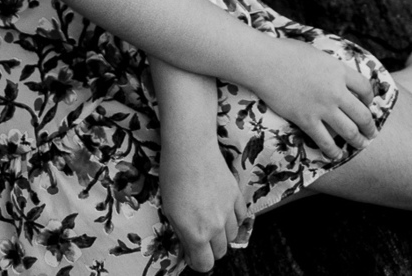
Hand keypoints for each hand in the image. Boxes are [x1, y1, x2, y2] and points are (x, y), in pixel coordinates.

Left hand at [160, 124, 246, 271]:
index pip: (205, 265)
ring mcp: (229, 211)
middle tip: (200, 236)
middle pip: (221, 253)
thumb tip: (189, 247)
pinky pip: (241, 217)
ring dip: (223, 234)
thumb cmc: (173, 177)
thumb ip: (183, 234)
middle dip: (210, 249)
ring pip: (232, 236)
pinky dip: (235, 218)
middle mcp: (216, 226)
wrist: (190, 148)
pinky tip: (225, 211)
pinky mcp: (236, 195)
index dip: (197, 262)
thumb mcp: (170, 211)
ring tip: (211, 221)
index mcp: (196, 234)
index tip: (192, 253)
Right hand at [255, 38, 379, 158]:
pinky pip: (326, 141)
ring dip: (358, 141)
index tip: (368, 105)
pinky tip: (336, 155)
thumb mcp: (317, 54)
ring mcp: (322, 107)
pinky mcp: (306, 120)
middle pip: (362, 114)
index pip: (365, 88)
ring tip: (361, 145)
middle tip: (372, 133)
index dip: (370, 99)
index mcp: (339, 70)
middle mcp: (335, 90)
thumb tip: (337, 75)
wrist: (265, 62)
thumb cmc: (287, 53)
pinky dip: (333, 151)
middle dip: (370, 127)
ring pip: (349, 131)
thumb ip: (331, 67)